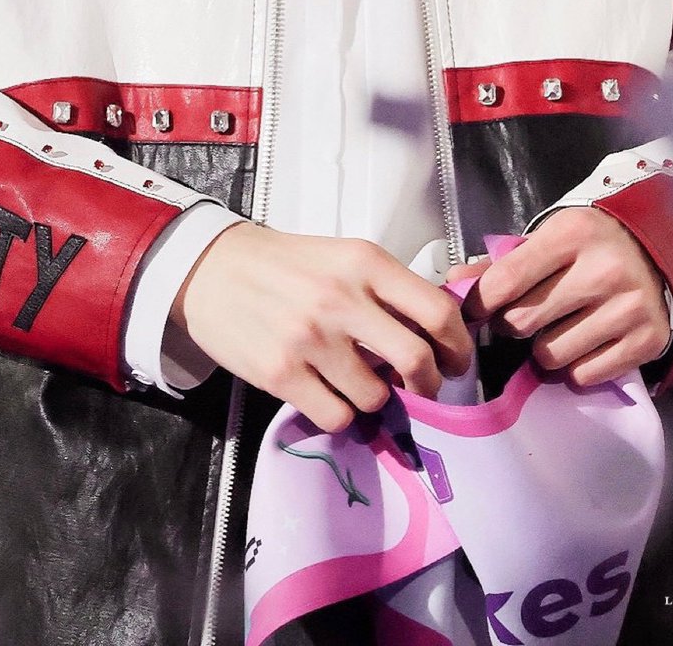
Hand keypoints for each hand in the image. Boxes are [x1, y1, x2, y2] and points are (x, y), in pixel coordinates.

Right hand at [172, 223, 474, 432]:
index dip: (457, 345)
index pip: (436, 311)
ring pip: (375, 396)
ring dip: (377, 398)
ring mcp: (311, 339)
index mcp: (367, 263)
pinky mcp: (280, 374)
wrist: (215, 270)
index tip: (457, 361)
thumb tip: (436, 332)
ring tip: (361, 382)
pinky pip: (337, 416)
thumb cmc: (290, 265)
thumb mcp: (347, 257)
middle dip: (430, 384)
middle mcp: (343, 299)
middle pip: (416, 359)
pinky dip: (342, 413)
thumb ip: (389, 288)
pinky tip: (331, 394)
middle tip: (424, 388)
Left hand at [459, 206, 671, 386]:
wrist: (658, 254)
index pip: (505, 281)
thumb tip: (453, 282)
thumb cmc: (590, 246)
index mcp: (572, 234)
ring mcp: (628, 307)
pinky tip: (586, 343)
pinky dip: (576, 367)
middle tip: (527, 318)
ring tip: (560, 329)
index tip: (476, 312)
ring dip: (545, 350)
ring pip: (550, 355)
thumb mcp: (550, 240)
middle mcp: (603, 269)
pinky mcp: (647, 340)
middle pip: (522, 323)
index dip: (479, 304)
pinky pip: (583, 376)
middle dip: (515, 326)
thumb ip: (501, 264)